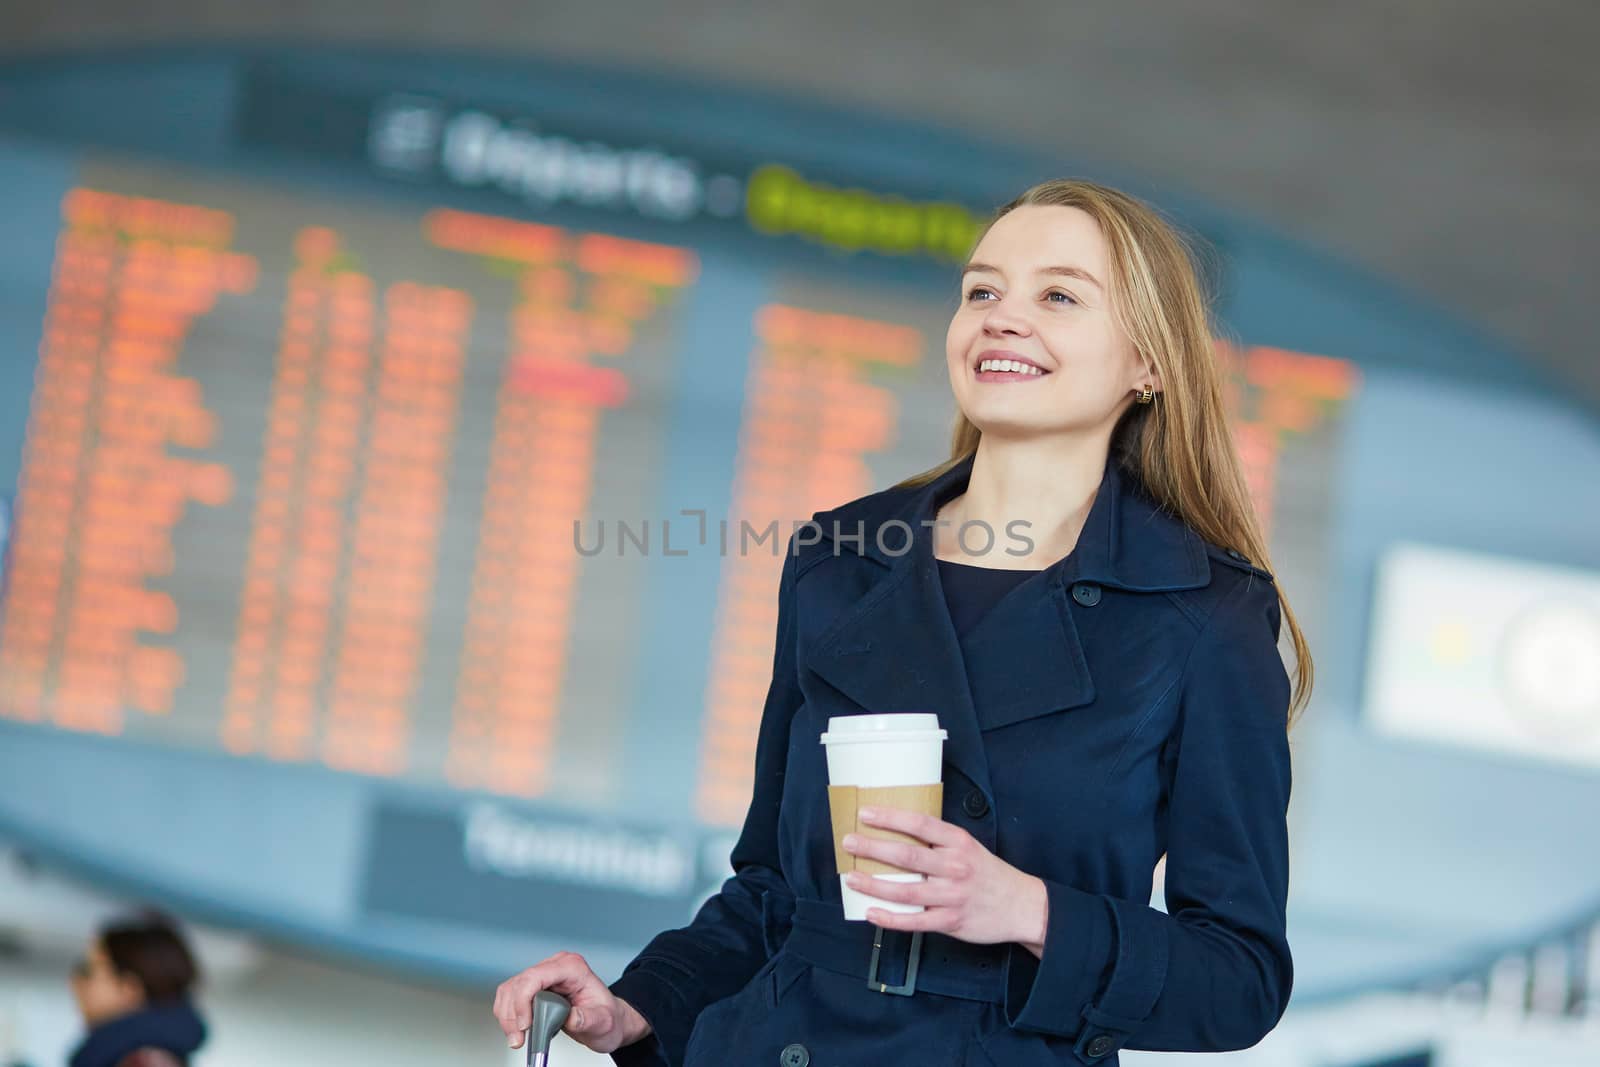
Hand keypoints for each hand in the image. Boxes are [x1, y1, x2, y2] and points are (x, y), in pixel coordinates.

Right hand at [492, 951, 652, 1053]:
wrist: (608, 1022)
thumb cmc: (608, 1018)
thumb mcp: (604, 1021)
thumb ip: (588, 1019)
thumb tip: (571, 1018)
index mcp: (573, 968)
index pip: (536, 976)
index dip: (523, 1000)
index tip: (525, 1024)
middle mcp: (556, 967)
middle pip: (519, 983)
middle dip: (513, 1013)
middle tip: (518, 1038)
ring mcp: (545, 976)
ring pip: (510, 990)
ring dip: (507, 1016)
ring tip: (517, 1038)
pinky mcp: (536, 988)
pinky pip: (511, 997)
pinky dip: (509, 1015)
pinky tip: (518, 1030)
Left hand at [842, 806, 1048, 954]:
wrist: (1021, 906)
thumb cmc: (989, 874)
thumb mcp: (968, 847)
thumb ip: (938, 842)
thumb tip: (897, 832)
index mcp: (958, 842)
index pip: (920, 825)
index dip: (890, 818)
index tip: (865, 813)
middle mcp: (955, 867)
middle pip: (907, 856)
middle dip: (873, 848)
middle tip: (848, 842)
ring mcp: (952, 896)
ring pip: (905, 891)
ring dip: (874, 885)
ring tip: (851, 878)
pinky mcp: (951, 921)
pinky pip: (914, 922)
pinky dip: (891, 919)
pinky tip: (871, 912)